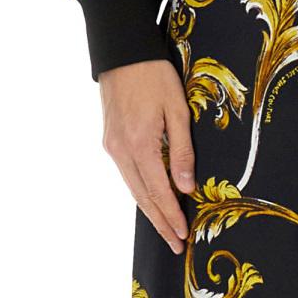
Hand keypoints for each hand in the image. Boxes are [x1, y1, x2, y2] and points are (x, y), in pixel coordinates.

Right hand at [100, 58, 196, 254]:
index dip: (172, 215)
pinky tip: (151, 198)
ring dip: (150, 209)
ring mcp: (112, 146)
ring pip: (133, 187)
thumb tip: (187, 186)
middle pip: (143, 197)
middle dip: (160, 222)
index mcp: (140, 144)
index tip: (184, 235)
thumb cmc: (155, 75)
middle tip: (176, 244)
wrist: (123, 53)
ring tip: (166, 229)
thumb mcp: (177, 107)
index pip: (159, 191)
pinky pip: (127, 173)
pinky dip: (141, 190)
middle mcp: (121, 151)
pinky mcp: (110, 140)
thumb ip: (182, 149)